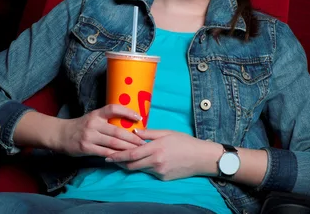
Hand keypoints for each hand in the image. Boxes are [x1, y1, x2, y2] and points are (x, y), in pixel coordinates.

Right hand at [57, 104, 145, 157]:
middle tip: (143, 142)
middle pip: (117, 131)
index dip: (127, 112)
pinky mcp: (86, 147)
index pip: (113, 109)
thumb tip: (128, 123)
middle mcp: (93, 123)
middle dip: (132, 137)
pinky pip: (104, 152)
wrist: (60, 134)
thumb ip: (107, 120)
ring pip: (113, 143)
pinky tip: (123, 157)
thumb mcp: (93, 118)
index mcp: (96, 114)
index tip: (139, 117)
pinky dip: (115, 156)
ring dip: (127, 148)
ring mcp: (89, 136)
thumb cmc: (81, 126)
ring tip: (138, 150)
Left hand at [105, 129, 221, 180]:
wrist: (201, 157)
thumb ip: (149, 133)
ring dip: (131, 165)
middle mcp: (156, 162)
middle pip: (132, 165)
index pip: (131, 154)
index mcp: (156, 148)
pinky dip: (144, 167)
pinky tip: (144, 161)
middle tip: (111, 158)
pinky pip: (150, 172)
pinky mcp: (163, 178)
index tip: (108, 156)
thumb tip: (134, 132)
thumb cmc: (185, 142)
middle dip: (120, 162)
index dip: (118, 156)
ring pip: (140, 169)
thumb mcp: (167, 132)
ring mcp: (160, 172)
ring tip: (124, 159)